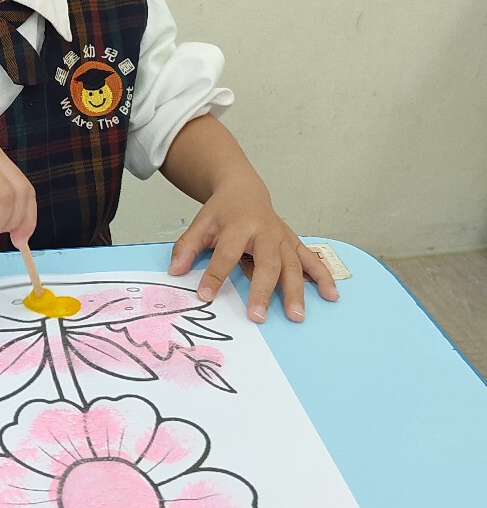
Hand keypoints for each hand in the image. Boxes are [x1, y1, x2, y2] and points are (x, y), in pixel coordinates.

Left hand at [167, 174, 338, 322]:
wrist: (245, 190)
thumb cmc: (222, 212)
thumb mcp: (200, 224)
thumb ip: (186, 247)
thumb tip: (174, 271)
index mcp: (238, 225)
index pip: (226, 253)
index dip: (215, 275)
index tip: (205, 297)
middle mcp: (265, 232)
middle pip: (266, 263)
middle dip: (263, 291)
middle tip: (258, 316)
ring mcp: (283, 239)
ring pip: (292, 265)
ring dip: (296, 291)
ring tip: (297, 315)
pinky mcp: (294, 244)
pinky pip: (311, 260)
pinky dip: (323, 277)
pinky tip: (331, 295)